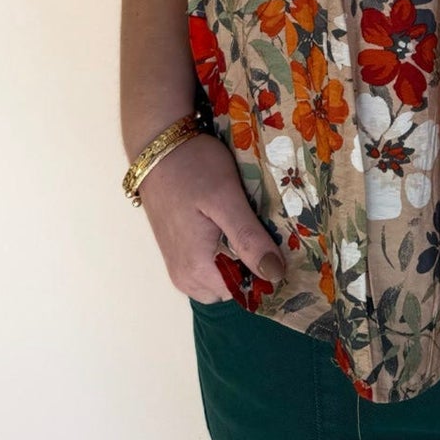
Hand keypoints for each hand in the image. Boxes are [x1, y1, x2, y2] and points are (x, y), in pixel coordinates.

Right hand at [135, 130, 285, 302]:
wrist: (157, 147)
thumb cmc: (192, 167)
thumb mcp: (226, 198)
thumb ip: (249, 238)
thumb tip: (276, 274)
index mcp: (198, 270)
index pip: (247, 292)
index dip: (268, 270)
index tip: (282, 245)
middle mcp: (185, 278)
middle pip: (235, 286)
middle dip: (253, 262)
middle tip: (264, 227)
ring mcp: (179, 268)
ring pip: (224, 277)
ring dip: (239, 255)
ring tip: (248, 222)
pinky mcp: (178, 254)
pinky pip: (210, 266)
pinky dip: (225, 250)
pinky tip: (231, 222)